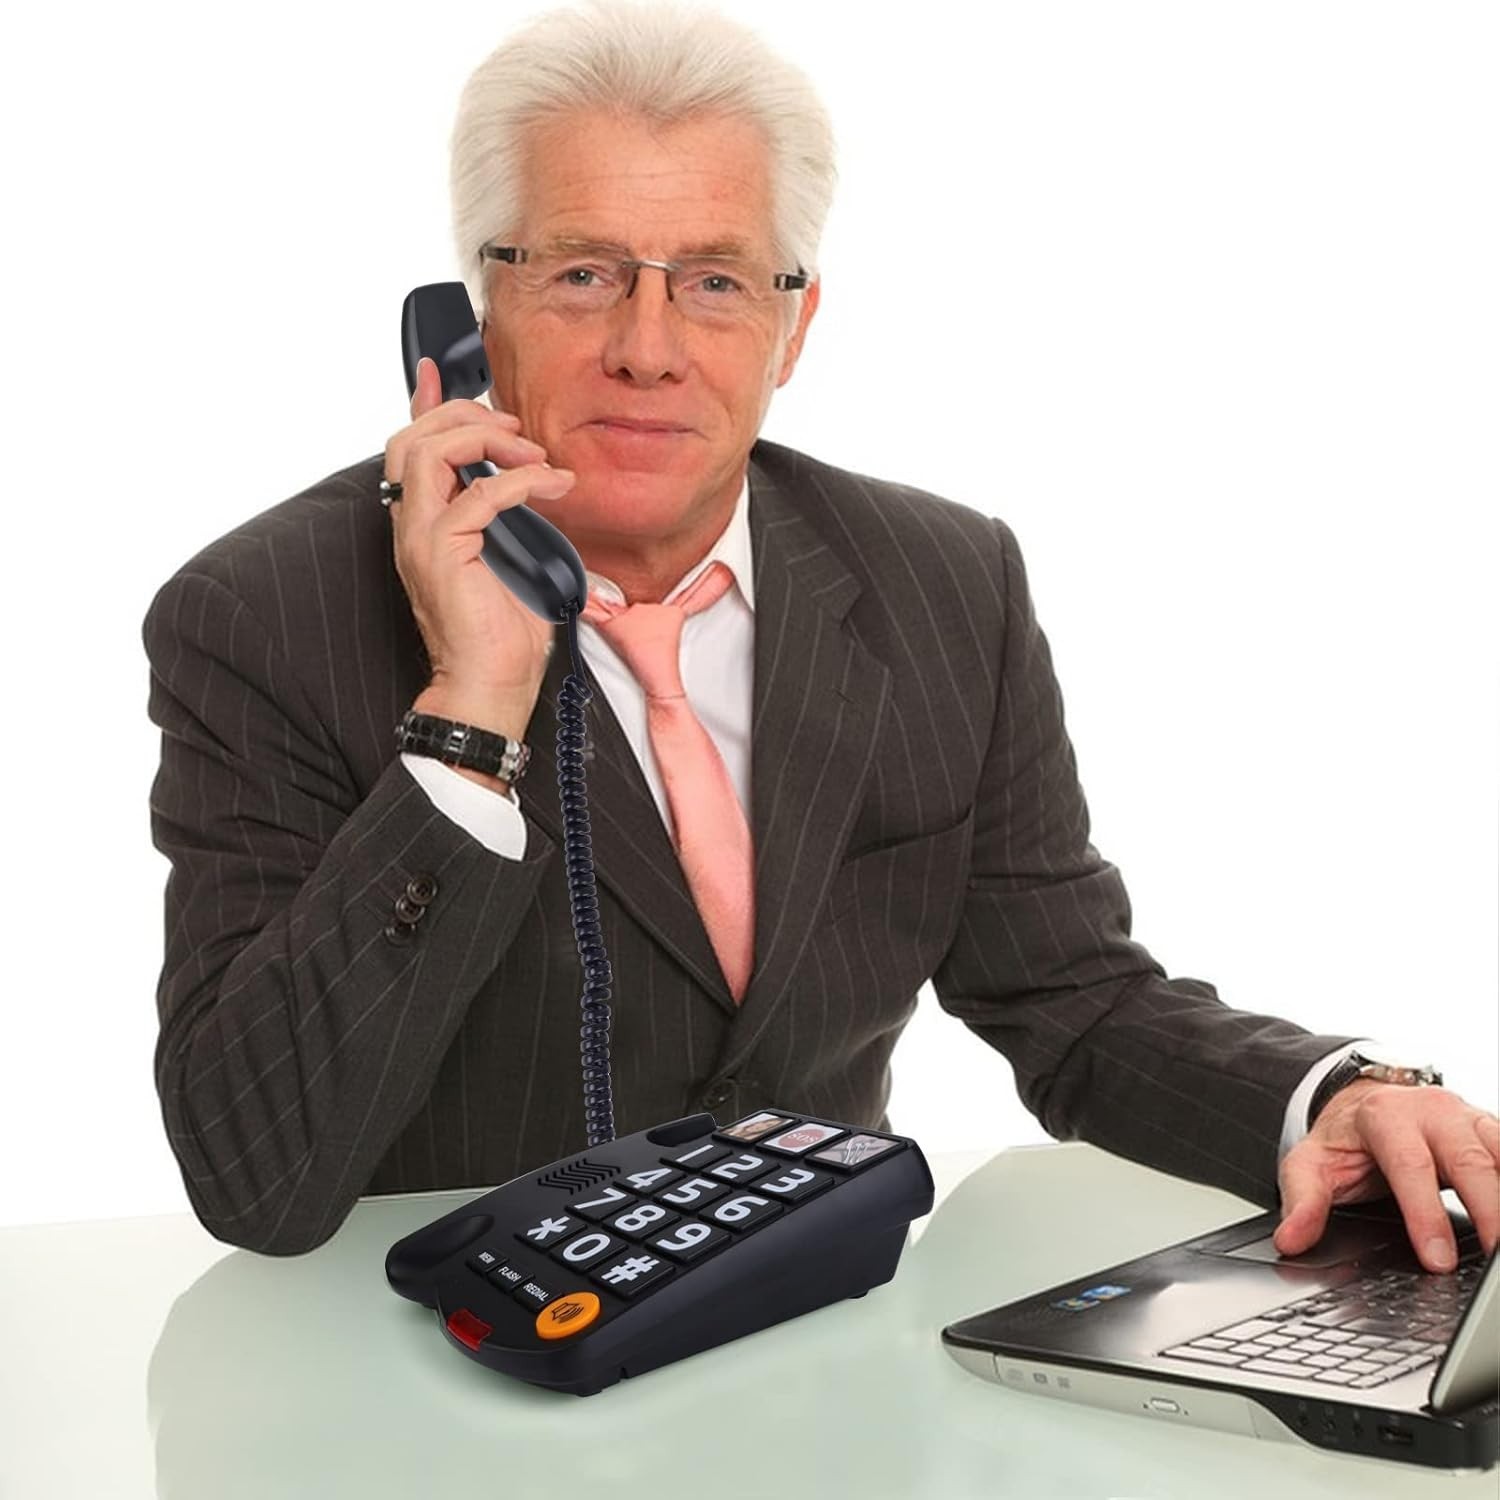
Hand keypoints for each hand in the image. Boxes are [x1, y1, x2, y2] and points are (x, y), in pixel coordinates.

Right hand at [383, 356, 576, 732]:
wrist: (491, 684)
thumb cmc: (503, 632)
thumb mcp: (515, 554)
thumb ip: (512, 514)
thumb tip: (539, 479)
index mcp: (424, 522)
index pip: (411, 446)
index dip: (426, 403)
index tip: (441, 372)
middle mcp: (412, 524)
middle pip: (414, 436)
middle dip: (466, 416)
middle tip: (517, 429)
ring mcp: (421, 537)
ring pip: (431, 451)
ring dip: (488, 438)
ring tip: (533, 453)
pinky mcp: (442, 552)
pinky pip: (481, 495)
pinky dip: (523, 481)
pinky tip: (554, 486)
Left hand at [1275, 1079, 1499, 1272]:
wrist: (1365, 1100)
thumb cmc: (1346, 1138)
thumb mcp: (1311, 1163)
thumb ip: (1302, 1200)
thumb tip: (1291, 1239)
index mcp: (1385, 1117)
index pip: (1410, 1167)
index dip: (1425, 1215)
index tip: (1437, 1260)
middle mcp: (1432, 1111)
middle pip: (1470, 1160)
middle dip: (1488, 1211)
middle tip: (1494, 1260)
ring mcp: (1467, 1117)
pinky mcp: (1490, 1129)